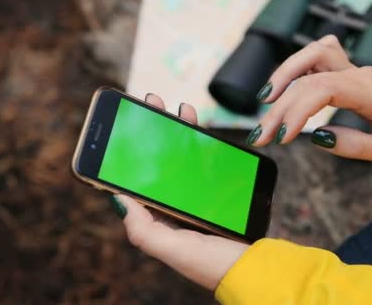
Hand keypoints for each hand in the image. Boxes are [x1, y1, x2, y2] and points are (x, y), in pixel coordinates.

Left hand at [110, 93, 247, 290]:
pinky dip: (200, 142)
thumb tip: (116, 197)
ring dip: (177, 130)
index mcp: (158, 220)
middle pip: (159, 162)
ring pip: (182, 157)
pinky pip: (205, 161)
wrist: (255, 268)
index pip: (137, 180)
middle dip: (153, 131)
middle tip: (150, 103)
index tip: (126, 126)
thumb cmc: (212, 265)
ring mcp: (196, 198)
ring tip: (176, 108)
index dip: (129, 153)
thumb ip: (142, 228)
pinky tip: (198, 127)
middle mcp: (175, 206)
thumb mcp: (171, 249)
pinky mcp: (217, 191)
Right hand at [249, 35, 371, 164]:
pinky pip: (319, 56)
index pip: (322, 89)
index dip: (296, 110)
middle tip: (261, 136)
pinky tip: (283, 86)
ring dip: (284, 74)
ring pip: (311, 55)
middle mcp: (360, 74)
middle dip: (280, 106)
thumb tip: (317, 138)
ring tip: (264, 101)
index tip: (282, 138)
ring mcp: (355, 70)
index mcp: (371, 91)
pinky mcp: (350, 74)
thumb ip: (354, 145)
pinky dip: (297, 66)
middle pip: (308, 78)